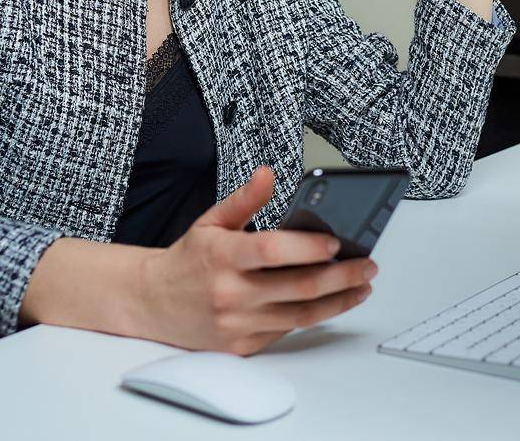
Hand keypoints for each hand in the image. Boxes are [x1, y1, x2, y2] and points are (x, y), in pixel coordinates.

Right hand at [136, 166, 377, 354]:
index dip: (309, 248)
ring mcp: (237, 324)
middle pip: (299, 287)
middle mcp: (231, 293)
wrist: (152, 303)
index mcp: (223, 256)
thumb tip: (268, 173)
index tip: (338, 243)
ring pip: (301, 315)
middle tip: (367, 265)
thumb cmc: (188, 260)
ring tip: (361, 286)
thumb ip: (244, 199)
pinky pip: (287, 331)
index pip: (273, 251)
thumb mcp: (210, 221)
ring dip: (339, 301)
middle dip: (342, 276)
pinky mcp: (243, 346)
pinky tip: (332, 302)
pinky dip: (314, 316)